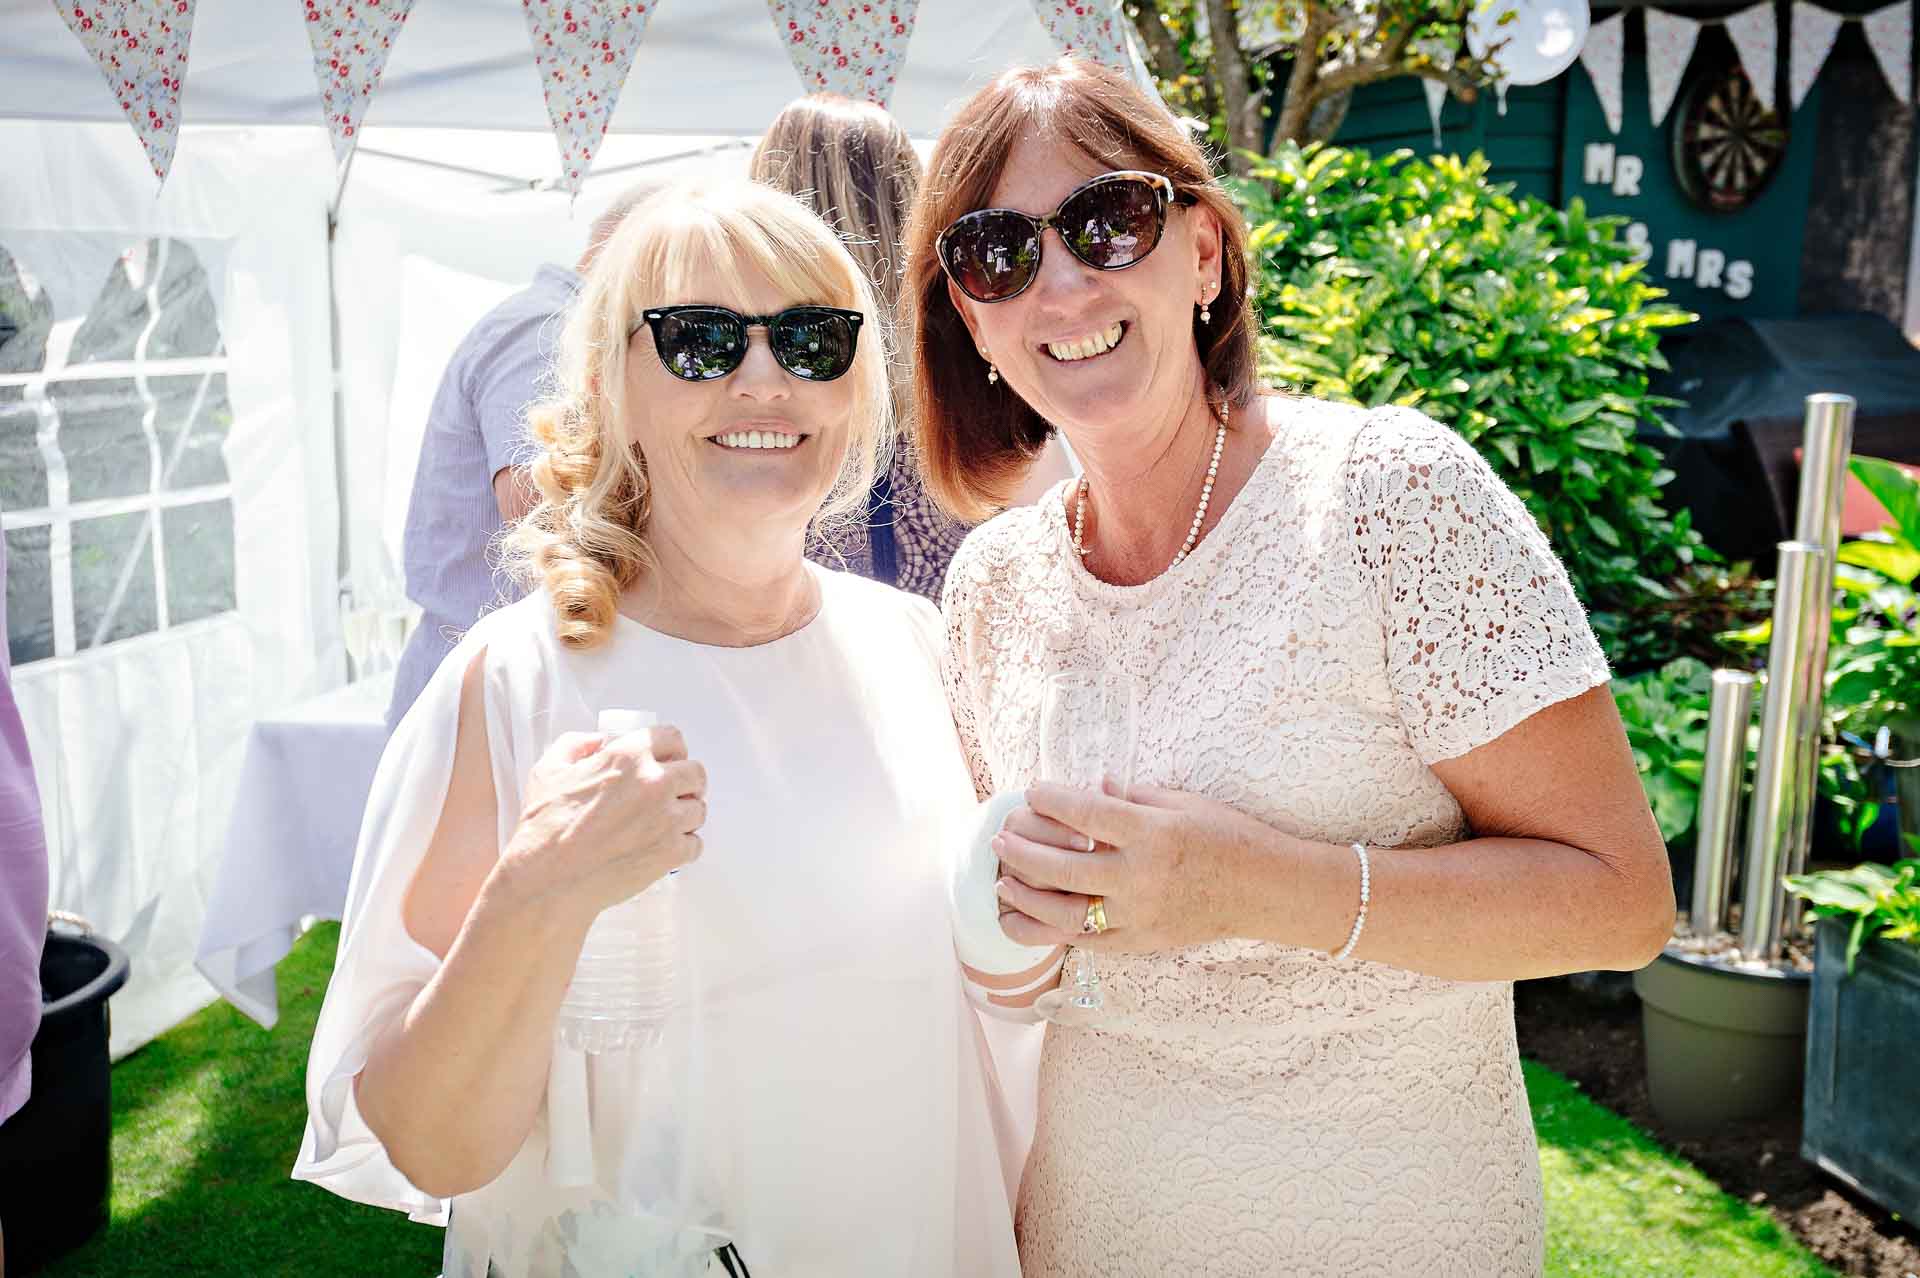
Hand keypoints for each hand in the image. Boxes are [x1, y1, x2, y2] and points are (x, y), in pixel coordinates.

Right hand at [500, 725, 707, 920]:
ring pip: (699, 809)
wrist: (549, 879)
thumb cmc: (546, 827)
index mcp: (628, 757)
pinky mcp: (670, 853)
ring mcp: (666, 819)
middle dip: (686, 781)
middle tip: (673, 793)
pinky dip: (683, 845)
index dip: (671, 749)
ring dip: (685, 814)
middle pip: (695, 773)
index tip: (670, 759)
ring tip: (665, 823)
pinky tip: (664, 846)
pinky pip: (695, 843)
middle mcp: (654, 783)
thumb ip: (575, 745)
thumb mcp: (549, 770)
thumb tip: (596, 741)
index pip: (672, 738)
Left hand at [992, 780, 1275, 951]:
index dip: (1050, 799)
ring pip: (1064, 914)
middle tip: (1000, 838)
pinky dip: (1051, 931)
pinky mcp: (1140, 942)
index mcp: (1151, 834)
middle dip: (1022, 851)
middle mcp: (1140, 878)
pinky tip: (1027, 918)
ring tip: (1002, 884)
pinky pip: (1085, 941)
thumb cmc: (1226, 836)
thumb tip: (1087, 788)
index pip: (1084, 814)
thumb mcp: (1180, 802)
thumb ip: (1129, 797)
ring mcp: (1138, 916)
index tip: (1032, 791)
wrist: (1264, 889)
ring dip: (1025, 898)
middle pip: (1062, 868)